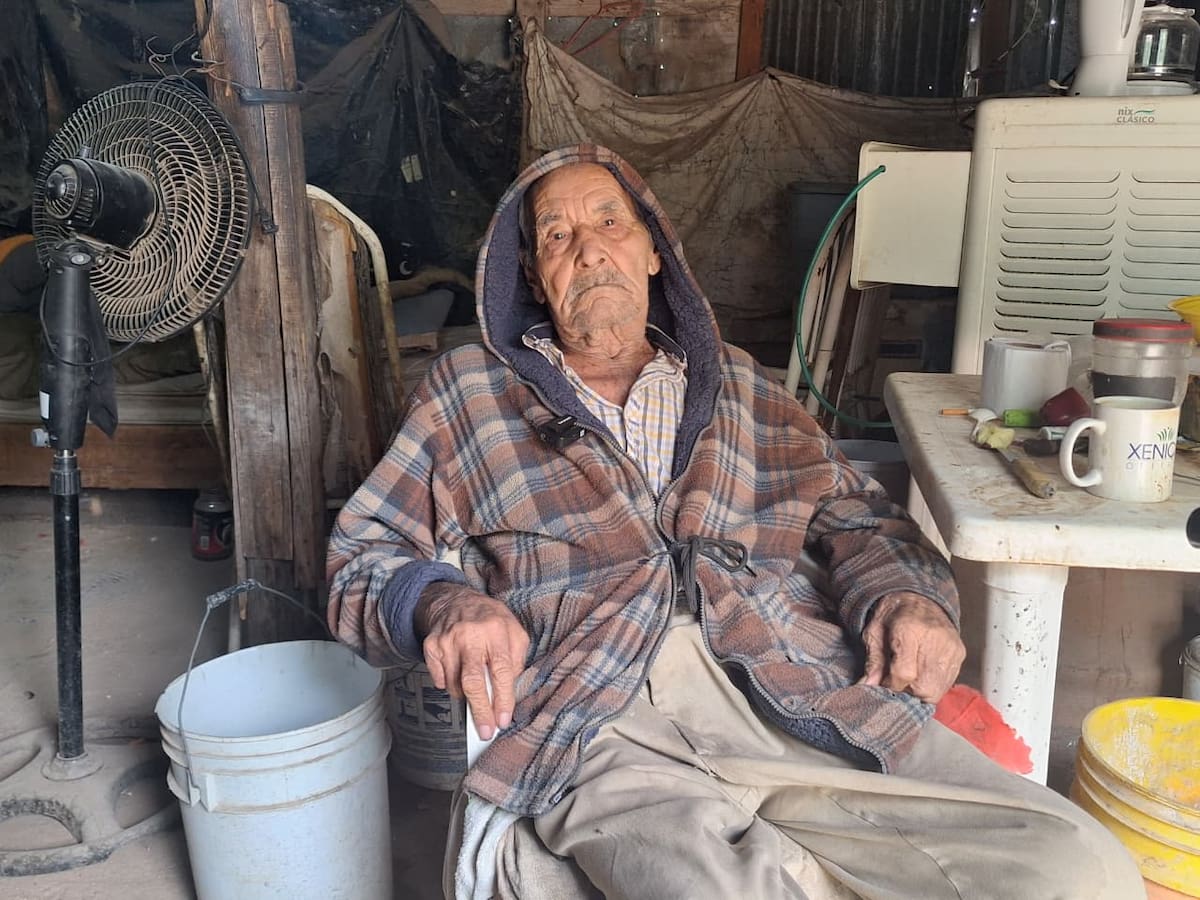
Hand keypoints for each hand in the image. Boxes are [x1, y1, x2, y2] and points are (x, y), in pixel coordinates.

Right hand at [416, 582, 529, 739]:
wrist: (454, 600)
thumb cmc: (490, 620)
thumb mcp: (514, 631)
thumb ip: (517, 659)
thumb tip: (510, 690)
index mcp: (496, 630)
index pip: (502, 670)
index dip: (503, 698)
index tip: (503, 720)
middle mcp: (470, 635)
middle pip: (473, 681)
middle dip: (480, 711)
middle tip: (485, 732)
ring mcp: (447, 640)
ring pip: (454, 684)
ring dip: (466, 695)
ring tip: (474, 687)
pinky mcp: (431, 646)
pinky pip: (439, 679)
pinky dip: (449, 685)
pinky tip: (457, 673)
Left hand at [858, 592, 964, 703]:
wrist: (919, 597)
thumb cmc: (893, 615)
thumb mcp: (874, 632)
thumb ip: (873, 660)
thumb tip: (869, 686)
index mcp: (909, 629)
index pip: (904, 673)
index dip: (891, 684)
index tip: (884, 682)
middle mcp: (935, 639)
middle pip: (923, 687)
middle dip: (907, 691)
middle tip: (897, 680)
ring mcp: (951, 648)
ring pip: (937, 690)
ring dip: (920, 691)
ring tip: (909, 676)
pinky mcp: (960, 654)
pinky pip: (946, 684)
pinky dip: (932, 685)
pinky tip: (921, 672)